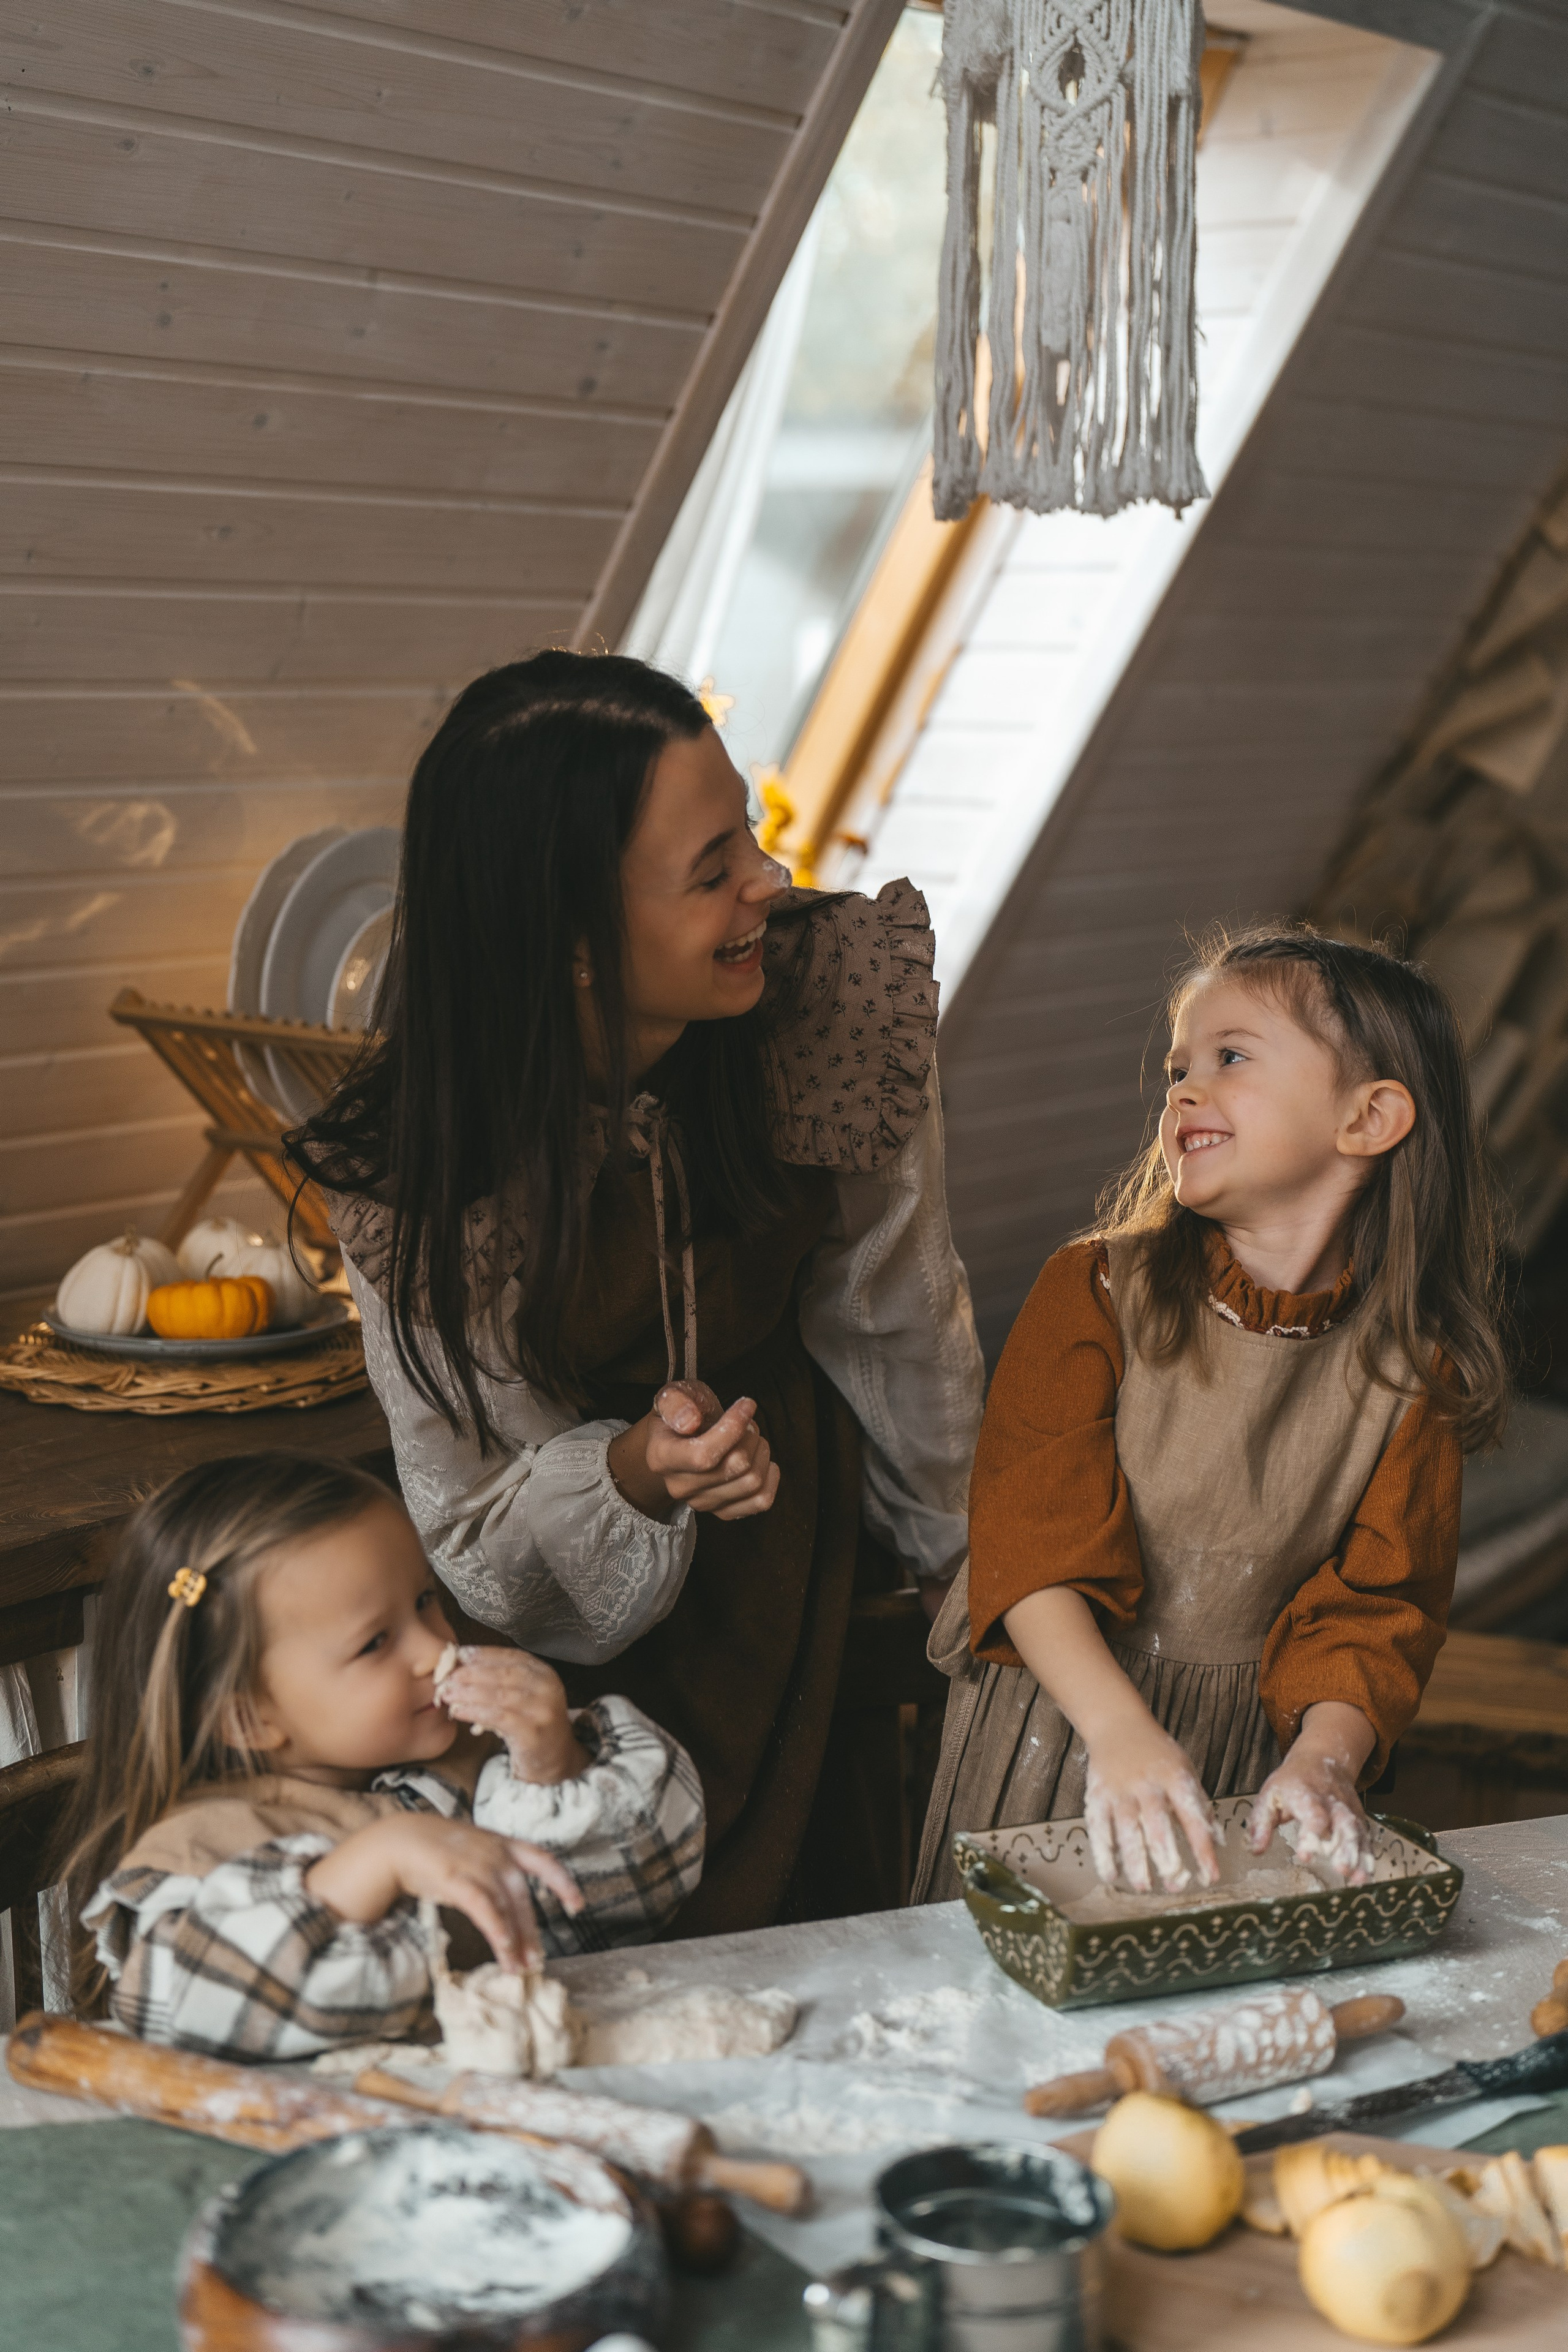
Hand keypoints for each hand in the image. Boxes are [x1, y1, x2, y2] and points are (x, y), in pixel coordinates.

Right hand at [305, 1813, 582, 1971]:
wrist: (399, 1840)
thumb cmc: (437, 1850)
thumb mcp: (473, 1851)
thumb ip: (493, 1869)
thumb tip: (508, 1901)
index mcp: (504, 1844)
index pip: (544, 1860)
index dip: (563, 1882)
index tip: (577, 1905)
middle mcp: (496, 1854)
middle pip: (522, 1899)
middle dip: (531, 1933)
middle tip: (536, 1962)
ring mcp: (477, 1865)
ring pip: (506, 1909)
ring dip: (514, 1942)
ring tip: (518, 1969)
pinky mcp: (457, 1879)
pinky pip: (484, 1908)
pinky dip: (497, 1929)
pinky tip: (503, 1949)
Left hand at [438, 1645, 588, 1785]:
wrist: (554, 1759)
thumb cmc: (531, 1724)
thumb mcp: (524, 1696)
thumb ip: (502, 1680)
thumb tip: (462, 1665)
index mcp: (544, 1673)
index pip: (511, 1656)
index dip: (484, 1654)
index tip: (460, 1654)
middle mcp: (547, 1688)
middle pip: (503, 1674)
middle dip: (472, 1673)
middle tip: (447, 1676)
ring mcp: (541, 1710)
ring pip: (499, 1695)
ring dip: (469, 1692)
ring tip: (448, 1693)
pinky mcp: (532, 1732)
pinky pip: (498, 1718)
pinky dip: (475, 1712)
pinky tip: (458, 1711)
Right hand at [607, 1379, 778, 1522]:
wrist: (677, 1442)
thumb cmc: (680, 1414)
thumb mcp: (672, 1395)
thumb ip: (676, 1402)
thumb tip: (690, 1421)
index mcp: (662, 1457)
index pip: (703, 1455)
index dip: (733, 1428)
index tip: (747, 1404)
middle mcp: (679, 1487)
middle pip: (736, 1465)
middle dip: (751, 1435)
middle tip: (746, 1421)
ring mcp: (702, 1503)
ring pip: (753, 1481)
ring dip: (761, 1452)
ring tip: (750, 1438)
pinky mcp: (723, 1512)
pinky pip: (762, 1501)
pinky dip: (770, 1477)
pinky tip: (760, 1460)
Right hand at [1083, 1715, 1220, 1893]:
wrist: (1117, 1724)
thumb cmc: (1158, 1754)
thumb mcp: (1186, 1771)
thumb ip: (1201, 1807)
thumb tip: (1220, 1843)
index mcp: (1175, 1778)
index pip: (1193, 1817)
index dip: (1202, 1849)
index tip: (1210, 1877)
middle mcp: (1147, 1784)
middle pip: (1156, 1825)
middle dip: (1167, 1858)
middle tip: (1175, 1886)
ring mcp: (1119, 1791)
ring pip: (1126, 1830)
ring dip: (1135, 1862)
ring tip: (1144, 1887)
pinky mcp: (1097, 1796)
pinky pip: (1099, 1829)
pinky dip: (1104, 1854)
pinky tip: (1112, 1875)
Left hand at [1249, 1702, 1377, 1884]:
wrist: (1322, 1759)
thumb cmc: (1291, 1782)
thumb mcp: (1269, 1795)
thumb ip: (1261, 1823)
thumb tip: (1255, 1850)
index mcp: (1306, 1795)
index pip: (1312, 1814)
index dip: (1310, 1835)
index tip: (1304, 1857)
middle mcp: (1332, 1803)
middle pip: (1342, 1824)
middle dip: (1344, 1848)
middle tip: (1342, 1870)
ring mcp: (1348, 1811)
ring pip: (1357, 1833)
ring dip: (1359, 1857)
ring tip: (1358, 1879)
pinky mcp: (1359, 1819)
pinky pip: (1366, 1838)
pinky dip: (1368, 1858)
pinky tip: (1365, 1878)